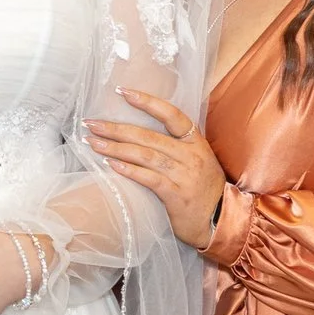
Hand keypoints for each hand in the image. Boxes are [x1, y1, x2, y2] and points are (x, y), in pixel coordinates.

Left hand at [86, 88, 223, 249]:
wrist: (222, 223)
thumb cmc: (203, 191)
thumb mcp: (197, 162)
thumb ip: (175, 147)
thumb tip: (139, 133)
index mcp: (195, 143)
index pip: (171, 114)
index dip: (147, 102)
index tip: (122, 92)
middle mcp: (191, 155)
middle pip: (148, 136)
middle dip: (116, 128)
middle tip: (91, 123)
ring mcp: (184, 175)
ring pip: (145, 155)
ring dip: (116, 148)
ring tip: (93, 143)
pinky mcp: (177, 195)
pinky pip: (149, 178)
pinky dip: (129, 169)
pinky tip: (110, 164)